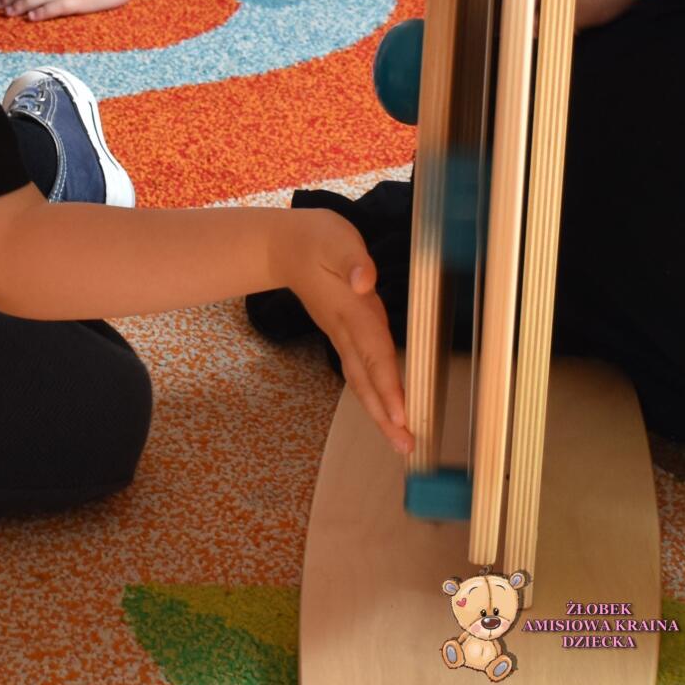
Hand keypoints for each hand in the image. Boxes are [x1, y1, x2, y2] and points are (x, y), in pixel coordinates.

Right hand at [276, 209, 412, 454]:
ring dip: (378, 411)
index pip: (373, 352)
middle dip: (384, 414)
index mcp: (350, 309)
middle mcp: (345, 328)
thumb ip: (351, 260)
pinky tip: (382, 407)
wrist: (281, 245)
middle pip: (365, 378)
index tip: (400, 416)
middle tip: (403, 447)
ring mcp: (340, 333)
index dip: (387, 384)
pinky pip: (358, 370)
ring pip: (360, 379)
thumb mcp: (335, 239)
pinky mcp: (340, 332)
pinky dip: (372, 393)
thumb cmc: (314, 238)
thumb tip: (364, 282)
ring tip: (397, 439)